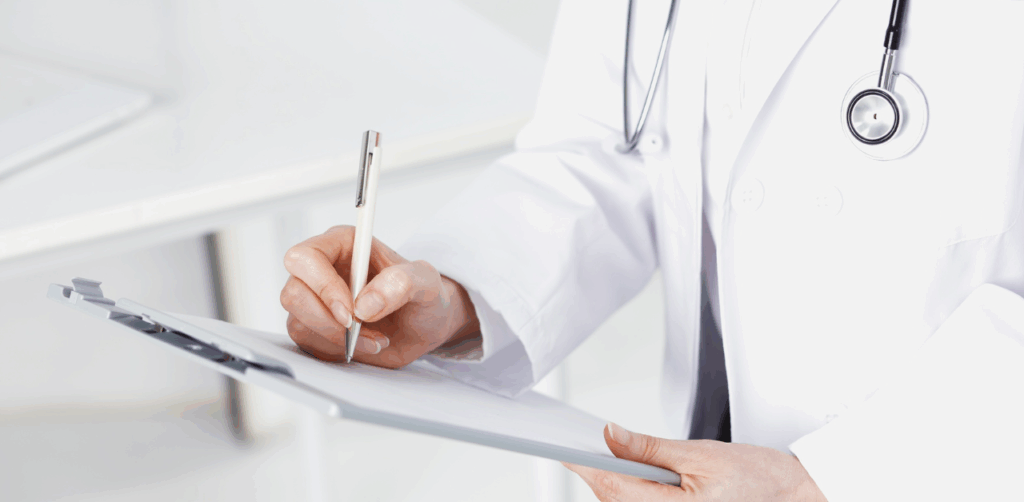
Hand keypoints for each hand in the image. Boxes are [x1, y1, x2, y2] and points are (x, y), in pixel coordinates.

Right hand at [280, 225, 479, 367]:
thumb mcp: (426, 282)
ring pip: (297, 321)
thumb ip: (402, 283)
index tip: (351, 312)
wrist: (424, 326)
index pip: (305, 258)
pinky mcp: (314, 327)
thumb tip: (365, 304)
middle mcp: (323, 269)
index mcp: (343, 244)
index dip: (322, 286)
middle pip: (293, 293)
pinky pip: (307, 343)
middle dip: (327, 320)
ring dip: (338, 338)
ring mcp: (315, 299)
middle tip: (360, 329)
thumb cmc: (423, 296)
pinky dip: (337, 350)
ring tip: (375, 337)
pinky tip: (364, 345)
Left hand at [565, 423, 826, 500]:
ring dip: (616, 486)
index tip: (565, 448)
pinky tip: (633, 479)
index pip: (614, 489)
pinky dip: (630, 496)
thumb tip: (611, 435)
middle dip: (600, 474)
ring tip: (615, 459)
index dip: (586, 467)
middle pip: (614, 501)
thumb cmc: (759, 479)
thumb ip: (650, 447)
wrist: (795, 496)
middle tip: (592, 445)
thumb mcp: (701, 453)